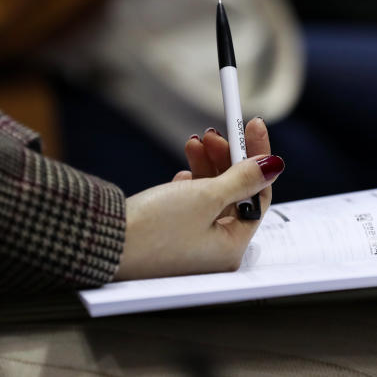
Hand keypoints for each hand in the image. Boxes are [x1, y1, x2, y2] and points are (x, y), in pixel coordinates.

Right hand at [115, 118, 282, 279]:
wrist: (102, 242)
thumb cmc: (154, 226)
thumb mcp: (205, 196)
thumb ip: (243, 178)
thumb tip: (275, 165)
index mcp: (231, 248)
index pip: (258, 195)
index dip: (257, 158)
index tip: (252, 125)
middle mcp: (215, 251)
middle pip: (235, 195)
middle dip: (227, 159)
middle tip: (215, 132)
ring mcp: (192, 245)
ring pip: (212, 197)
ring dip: (206, 166)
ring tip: (192, 142)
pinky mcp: (171, 238)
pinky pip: (191, 206)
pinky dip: (190, 185)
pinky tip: (181, 175)